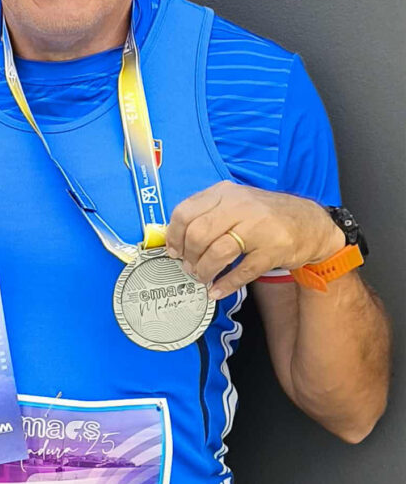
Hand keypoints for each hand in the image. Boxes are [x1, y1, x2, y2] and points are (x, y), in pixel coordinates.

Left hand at [165, 181, 344, 299]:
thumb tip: (174, 237)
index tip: (174, 251)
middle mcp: (240, 206)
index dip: (174, 236)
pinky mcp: (273, 250)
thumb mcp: (234, 203)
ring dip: (205, 271)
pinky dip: (225, 285)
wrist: (310, 223)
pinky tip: (217, 290)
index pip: (185, 212)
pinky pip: (242, 272)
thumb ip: (207, 214)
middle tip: (189, 267)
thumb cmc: (264, 216)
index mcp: (225, 193)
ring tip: (202, 277)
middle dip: (189, 256)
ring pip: (218, 252)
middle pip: (199, 233)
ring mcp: (259, 227)